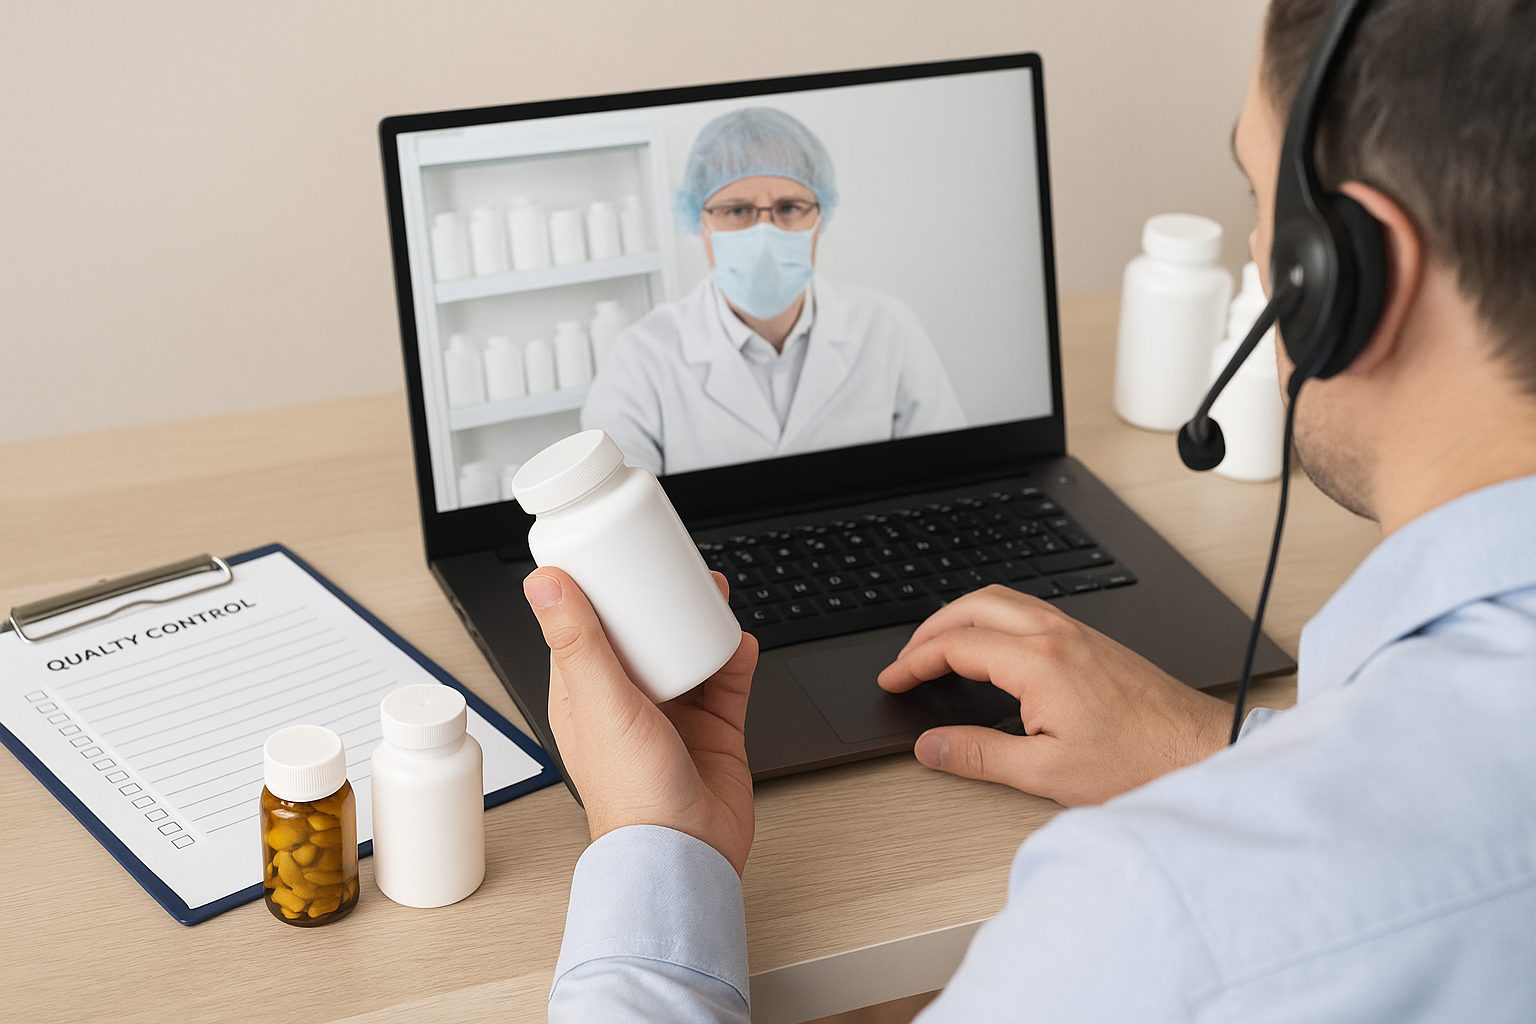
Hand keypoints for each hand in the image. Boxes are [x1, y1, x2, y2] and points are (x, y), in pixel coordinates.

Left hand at [523, 567, 758, 874]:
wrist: (686, 852)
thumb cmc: (630, 795)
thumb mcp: (598, 703)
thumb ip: (576, 641)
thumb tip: (544, 584)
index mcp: (586, 693)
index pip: (588, 626)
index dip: (601, 589)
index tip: (615, 552)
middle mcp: (628, 700)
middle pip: (644, 632)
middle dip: (659, 597)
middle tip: (674, 564)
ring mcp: (673, 714)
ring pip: (687, 650)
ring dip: (698, 620)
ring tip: (711, 592)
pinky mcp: (714, 729)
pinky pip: (727, 680)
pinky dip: (734, 656)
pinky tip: (738, 640)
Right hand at [877, 585, 1230, 805]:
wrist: (1199, 749)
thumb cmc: (1137, 761)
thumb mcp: (1045, 771)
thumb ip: (979, 755)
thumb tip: (930, 747)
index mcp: (1038, 661)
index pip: (956, 646)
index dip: (914, 662)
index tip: (893, 680)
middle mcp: (1055, 634)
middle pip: (973, 606)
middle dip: (930, 628)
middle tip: (906, 659)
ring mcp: (1076, 631)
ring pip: (1002, 600)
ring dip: (961, 616)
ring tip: (937, 646)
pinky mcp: (1091, 639)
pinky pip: (1027, 609)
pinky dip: (992, 617)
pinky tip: (989, 644)